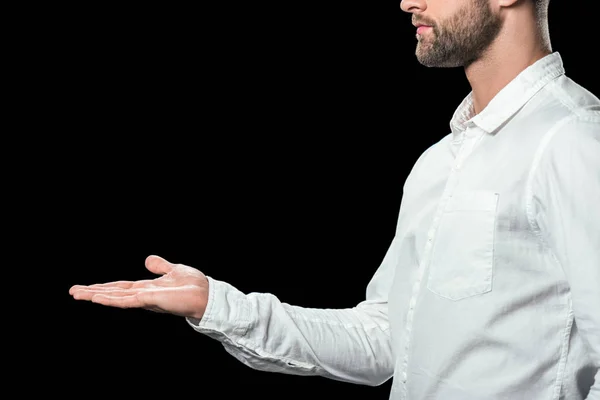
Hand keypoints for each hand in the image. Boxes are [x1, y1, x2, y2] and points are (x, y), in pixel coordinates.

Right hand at [69, 255, 208, 319]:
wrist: (206, 295)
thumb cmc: (194, 285)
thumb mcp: (173, 270)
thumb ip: (160, 266)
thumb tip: (147, 259)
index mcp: (146, 289)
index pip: (120, 288)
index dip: (103, 287)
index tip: (86, 287)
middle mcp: (143, 295)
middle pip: (113, 293)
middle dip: (92, 292)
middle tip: (72, 292)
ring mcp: (145, 299)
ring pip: (115, 297)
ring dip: (96, 295)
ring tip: (77, 294)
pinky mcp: (150, 300)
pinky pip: (127, 300)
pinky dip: (111, 300)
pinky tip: (97, 298)